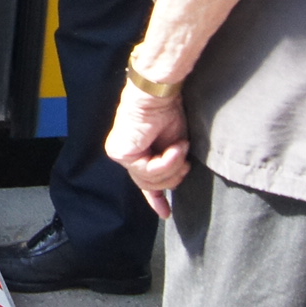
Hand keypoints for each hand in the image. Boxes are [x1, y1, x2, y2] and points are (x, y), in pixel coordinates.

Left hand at [104, 82, 189, 218]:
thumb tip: (169, 192)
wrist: (159, 94)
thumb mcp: (174, 147)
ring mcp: (120, 154)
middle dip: (172, 176)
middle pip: (150, 185)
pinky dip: (167, 161)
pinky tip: (175, 148)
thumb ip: (169, 167)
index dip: (155, 199)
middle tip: (185, 160)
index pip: (143, 182)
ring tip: (181, 148)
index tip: (165, 213)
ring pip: (149, 181)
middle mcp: (125, 155)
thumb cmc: (168, 112)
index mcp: (136, 152)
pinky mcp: (120, 153)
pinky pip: (148, 171)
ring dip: (173, 167)